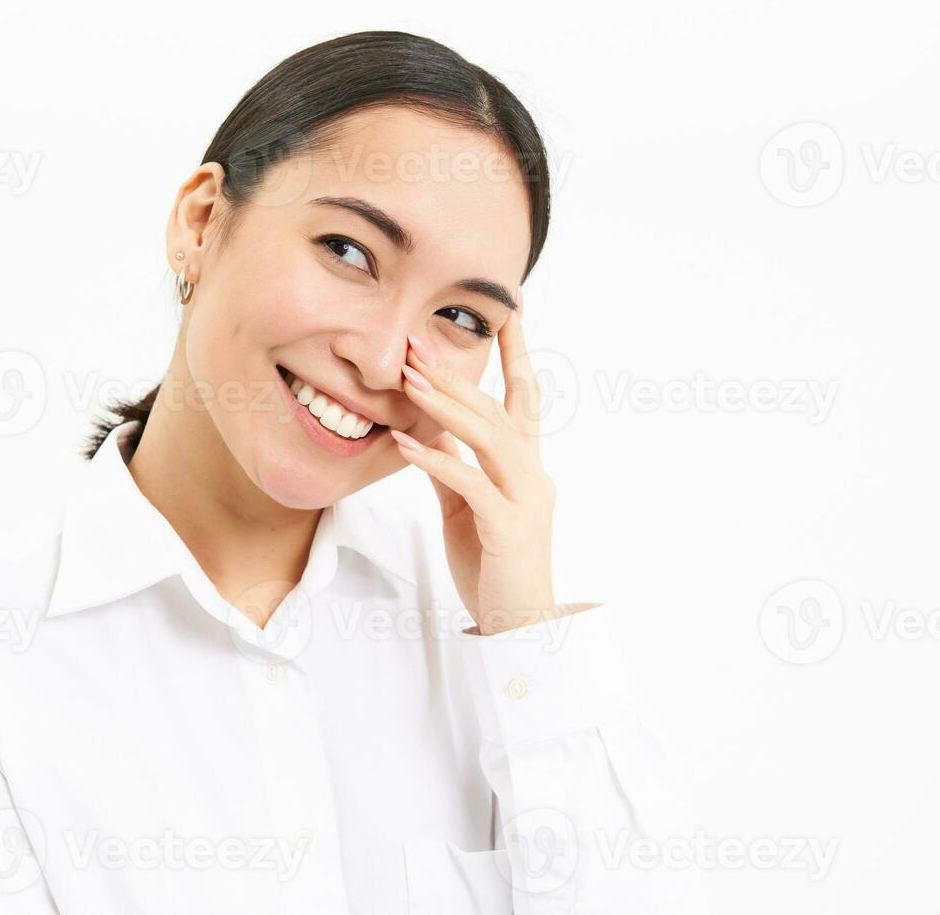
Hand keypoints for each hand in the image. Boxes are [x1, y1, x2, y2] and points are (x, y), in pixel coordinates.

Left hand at [390, 296, 571, 634]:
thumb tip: (428, 431)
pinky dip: (438, 461)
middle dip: (459, 373)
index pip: (523, 397)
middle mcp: (533, 474)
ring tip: (409, 380)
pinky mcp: (509, 528)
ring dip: (449, 406)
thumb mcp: (465, 507)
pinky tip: (406, 444)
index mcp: (526, 467)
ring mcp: (525, 500)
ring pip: (492, 438)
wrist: (520, 627)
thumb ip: (452, 467)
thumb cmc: (494, 566)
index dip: (516, 353)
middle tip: (418, 341)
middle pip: (499, 409)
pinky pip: (472, 485)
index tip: (508, 310)